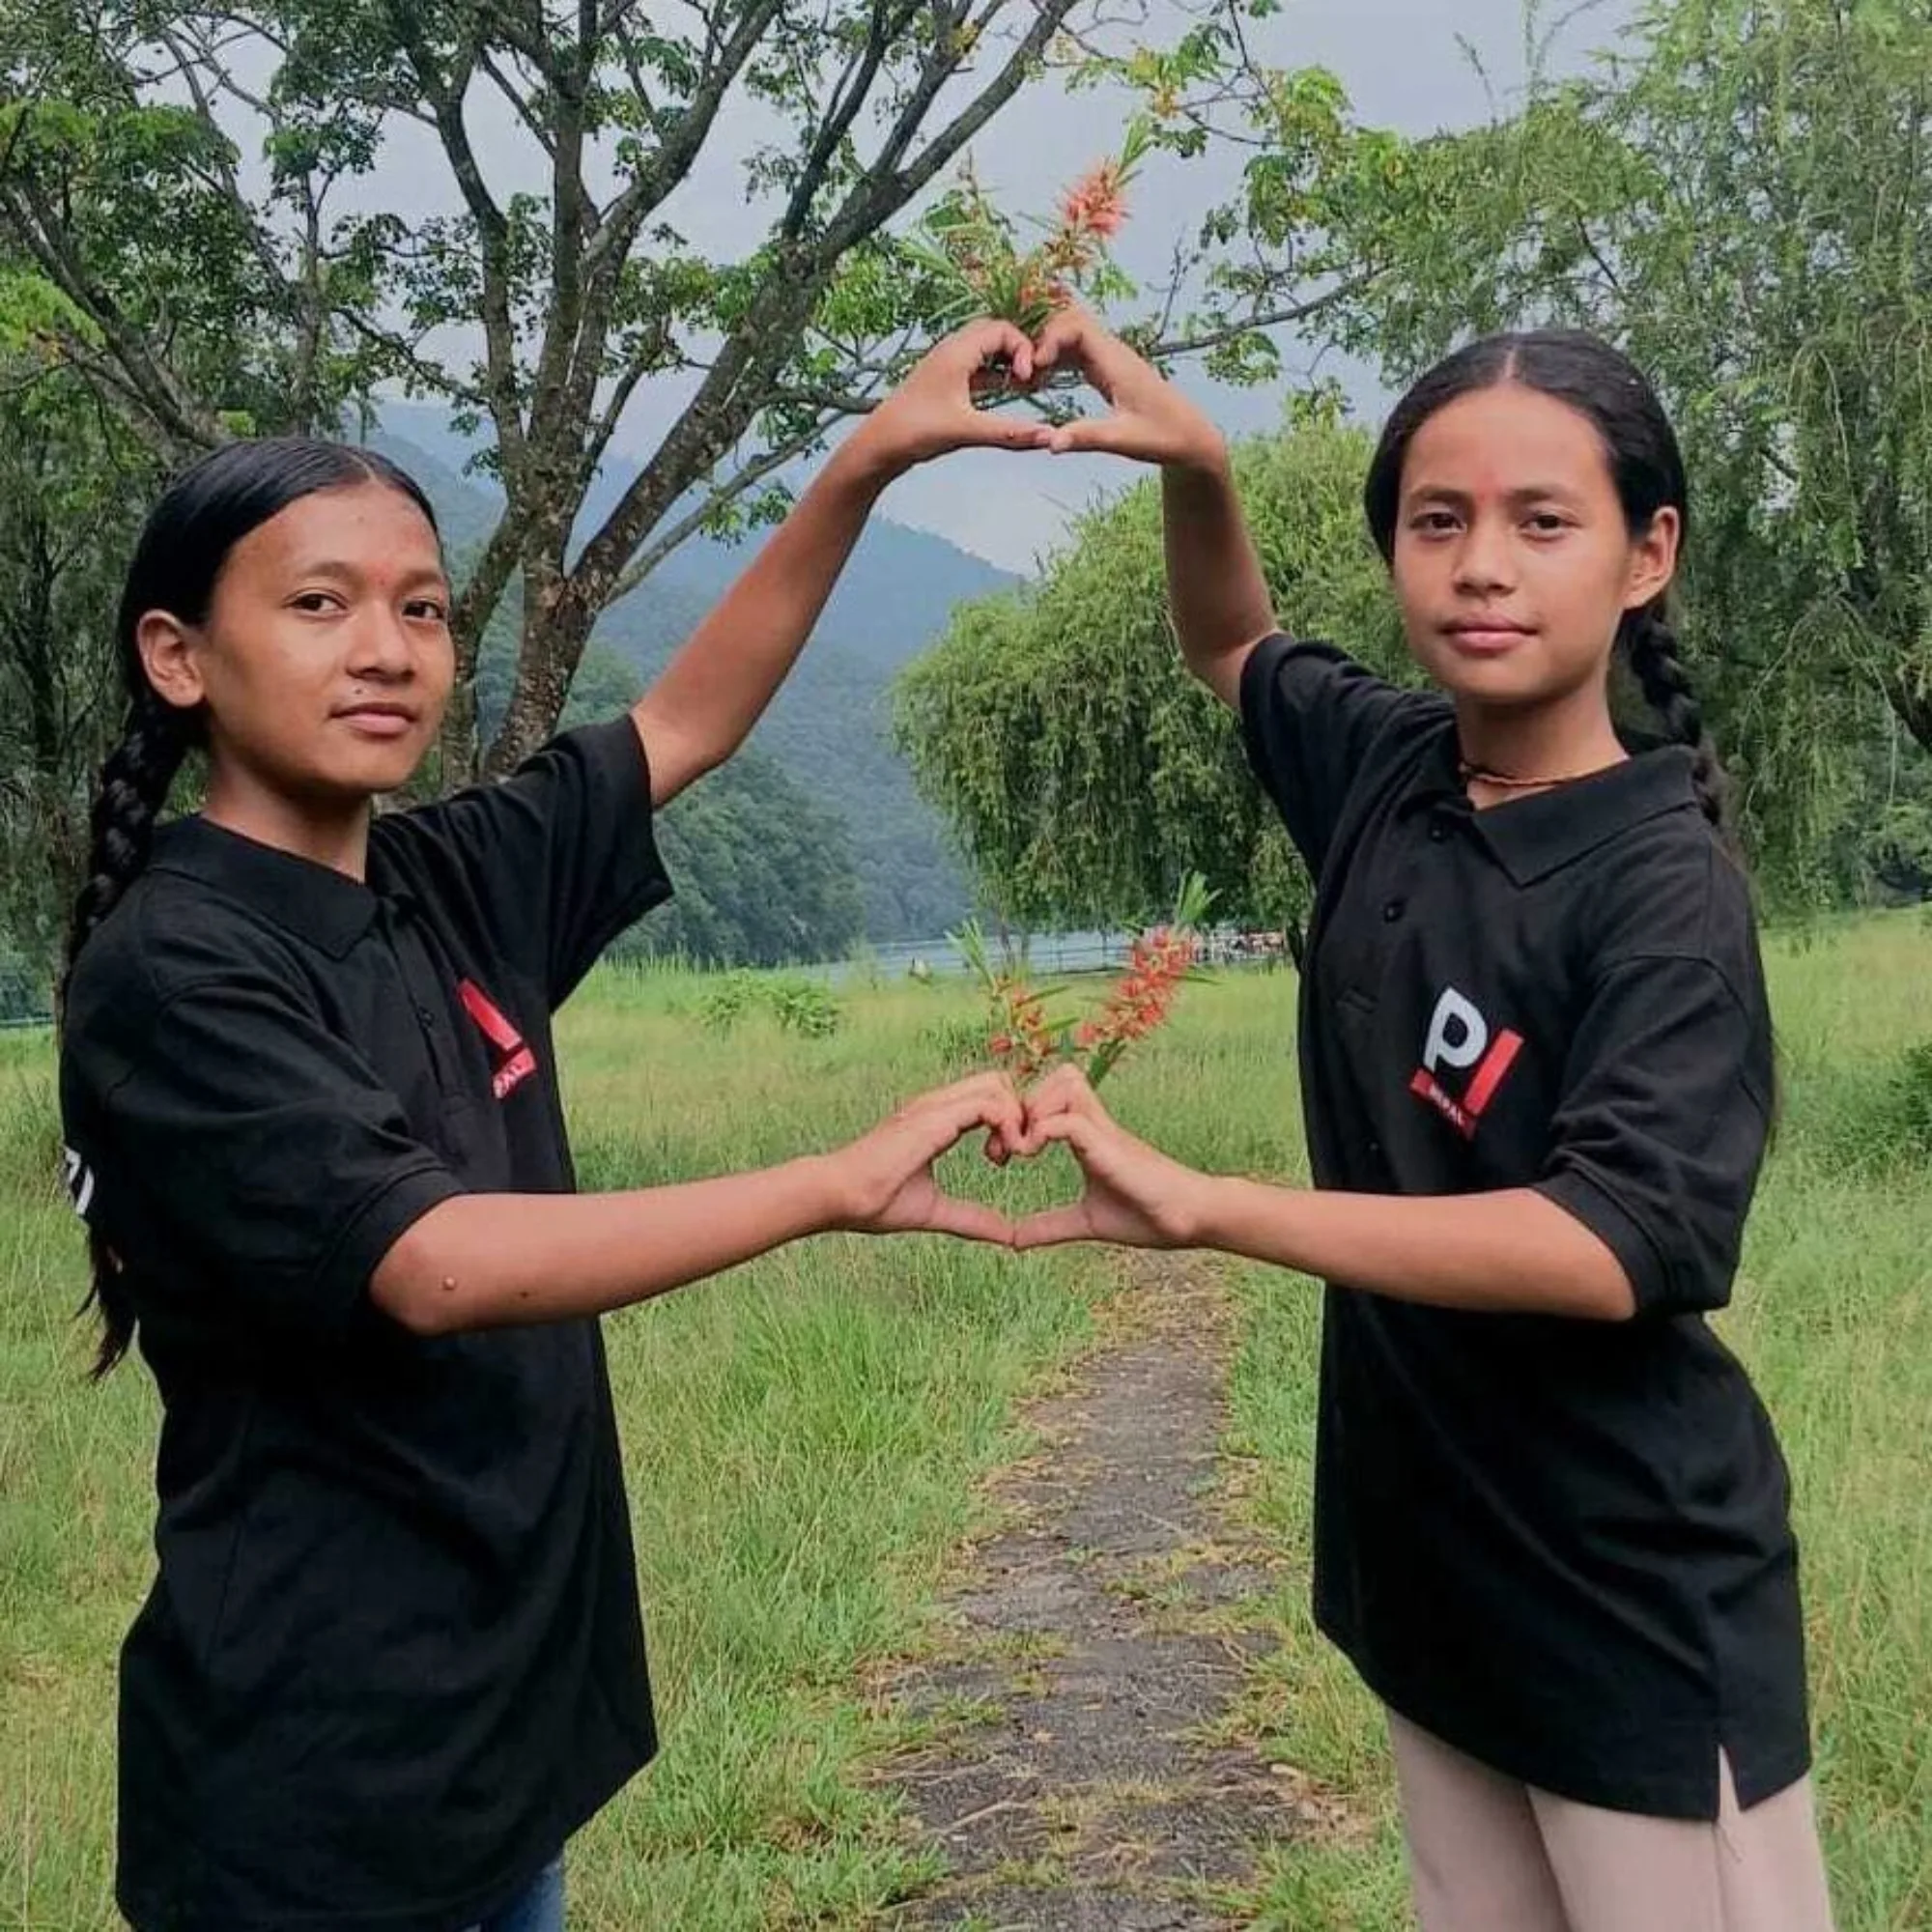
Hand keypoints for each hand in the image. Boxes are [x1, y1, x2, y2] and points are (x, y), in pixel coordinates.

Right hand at [825, 1073, 1022, 1242]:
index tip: (1002, 1159)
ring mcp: (935, 1106)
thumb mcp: (937, 1210)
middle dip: (1018, 1114)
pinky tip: (998, 1157)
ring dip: (1015, 1119)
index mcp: (937, 1120)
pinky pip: (988, 1103)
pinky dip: (1006, 1125)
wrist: (840, 1197)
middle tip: (1010, 1154)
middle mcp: (938, 1105)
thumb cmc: (876, 1202)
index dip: (1007, 1122)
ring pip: (997, 1084)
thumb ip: (973, 1219)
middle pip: (998, 1081)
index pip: (987, 1097)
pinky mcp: (934, 1117)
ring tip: (1005, 1157)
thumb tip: (1009, 1238)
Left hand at [848, 319, 1050, 477]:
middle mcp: (951, 350)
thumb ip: (1010, 433)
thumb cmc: (914, 432)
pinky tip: (1005, 393)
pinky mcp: (944, 380)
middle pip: (996, 333)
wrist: (878, 445)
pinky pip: (976, 366)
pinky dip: (994, 374)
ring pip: (986, 349)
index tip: (1030, 379)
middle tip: (1032, 378)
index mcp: (956, 352)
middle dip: (1019, 351)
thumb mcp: (967, 431)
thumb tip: (1049, 437)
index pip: (1003, 329)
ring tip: (1023, 385)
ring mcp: (946, 364)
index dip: (1025, 349)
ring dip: (1007, 362)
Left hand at [1011, 1064, 1212, 1250]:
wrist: (1192, 1219)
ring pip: (1064, 1082)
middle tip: (1005, 1147)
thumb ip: (1049, 1226)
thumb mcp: (1085, 1222)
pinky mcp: (1111, 1146)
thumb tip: (1013, 1240)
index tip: (1001, 1154)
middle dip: (1022, 1104)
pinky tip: (1031, 1156)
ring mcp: (1105, 1131)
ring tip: (1022, 1149)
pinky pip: (1069, 1120)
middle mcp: (1096, 1124)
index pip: (1051, 1094)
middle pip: (1058, 1075)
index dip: (1019, 1113)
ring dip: (1034, 1109)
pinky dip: (1043, 1131)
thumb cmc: (1148, 1215)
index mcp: (1088, 1135)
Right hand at [1027, 306, 1225, 471]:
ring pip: (1072, 334)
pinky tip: (1041, 377)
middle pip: (1070, 321)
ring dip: (1047, 346)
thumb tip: (1051, 444)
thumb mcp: (1123, 440)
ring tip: (1026, 376)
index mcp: (1117, 362)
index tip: (1032, 366)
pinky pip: (1077, 351)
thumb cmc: (1163, 437)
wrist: (1190, 437)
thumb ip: (1086, 438)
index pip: (1077, 327)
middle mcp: (1113, 353)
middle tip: (1022, 370)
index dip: (1050, 339)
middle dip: (1042, 337)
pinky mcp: (1108, 369)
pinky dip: (1056, 357)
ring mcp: (1111, 359)